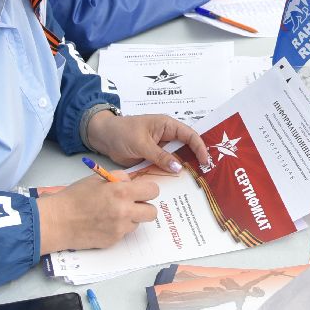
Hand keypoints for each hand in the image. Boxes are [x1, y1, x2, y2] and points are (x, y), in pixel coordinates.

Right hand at [34, 175, 159, 252]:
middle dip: (144, 207)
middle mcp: (125, 212)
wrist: (58, 221)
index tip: (141, 191)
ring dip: (131, 218)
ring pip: (138, 223)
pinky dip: (118, 228)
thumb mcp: (98, 179)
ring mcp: (120, 229)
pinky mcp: (114, 241)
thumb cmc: (75, 197)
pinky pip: (124, 233)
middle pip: (152, 212)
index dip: (147, 190)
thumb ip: (120, 179)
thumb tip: (134, 182)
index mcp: (122, 192)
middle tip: (133, 204)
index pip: (153, 191)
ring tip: (112, 213)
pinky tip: (103, 223)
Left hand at [83, 110, 208, 170]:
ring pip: (177, 159)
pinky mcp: (154, 158)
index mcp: (167, 125)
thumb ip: (160, 156)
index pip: (189, 135)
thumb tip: (178, 168)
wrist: (103, 138)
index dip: (199, 147)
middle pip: (187, 147)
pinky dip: (171, 174)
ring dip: (184, 168)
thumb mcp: (142, 144)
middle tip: (206, 174)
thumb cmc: (122, 132)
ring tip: (196, 181)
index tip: (205, 161)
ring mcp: (161, 148)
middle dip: (196, 159)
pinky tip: (177, 184)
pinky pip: (166, 166)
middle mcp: (167, 136)